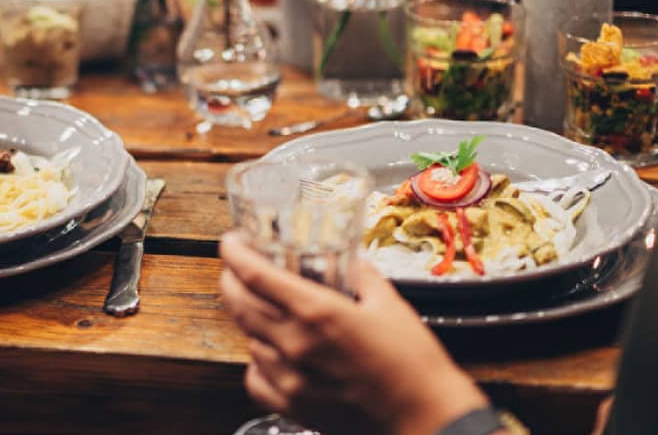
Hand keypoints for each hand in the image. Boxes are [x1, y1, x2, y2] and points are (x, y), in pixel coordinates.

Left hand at [219, 233, 488, 434]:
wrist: (426, 416)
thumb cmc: (413, 362)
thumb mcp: (389, 303)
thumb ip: (360, 274)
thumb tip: (348, 258)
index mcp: (317, 312)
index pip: (256, 275)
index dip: (235, 253)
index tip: (231, 241)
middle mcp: (295, 344)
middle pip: (239, 304)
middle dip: (230, 279)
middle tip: (235, 267)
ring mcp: (291, 379)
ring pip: (248, 339)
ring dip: (250, 319)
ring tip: (266, 308)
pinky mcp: (294, 407)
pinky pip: (256, 379)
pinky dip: (257, 361)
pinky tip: (272, 353)